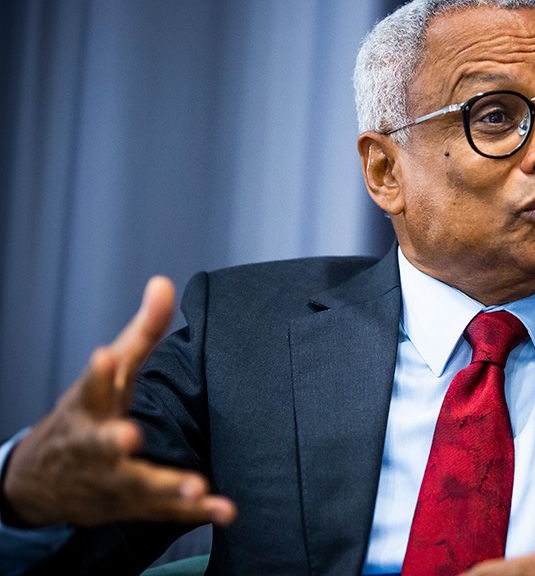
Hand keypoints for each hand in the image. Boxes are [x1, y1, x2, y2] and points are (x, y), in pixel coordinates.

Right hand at [0, 277, 235, 527]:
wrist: (46, 480)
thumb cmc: (90, 415)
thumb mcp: (111, 373)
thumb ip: (143, 332)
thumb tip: (164, 282)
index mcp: (88, 409)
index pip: (90, 388)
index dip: (98, 373)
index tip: (104, 357)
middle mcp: (96, 447)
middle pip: (103, 445)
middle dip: (115, 442)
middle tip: (130, 436)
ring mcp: (112, 480)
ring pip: (138, 485)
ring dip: (166, 487)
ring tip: (195, 485)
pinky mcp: (133, 506)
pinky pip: (166, 512)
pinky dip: (195, 513)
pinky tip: (226, 510)